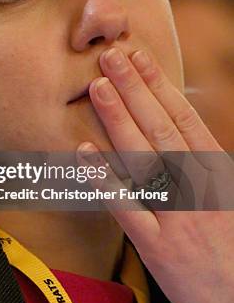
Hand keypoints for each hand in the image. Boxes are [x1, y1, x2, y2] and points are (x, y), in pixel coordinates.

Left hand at [77, 46, 233, 302]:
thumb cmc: (232, 245)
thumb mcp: (226, 193)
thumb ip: (201, 159)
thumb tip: (176, 122)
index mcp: (216, 170)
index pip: (183, 117)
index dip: (159, 85)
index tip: (139, 57)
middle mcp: (197, 186)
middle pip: (161, 128)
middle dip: (134, 89)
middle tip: (110, 57)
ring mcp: (176, 214)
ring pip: (144, 158)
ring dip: (118, 120)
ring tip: (98, 88)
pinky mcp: (157, 246)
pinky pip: (127, 207)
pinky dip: (105, 179)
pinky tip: (84, 154)